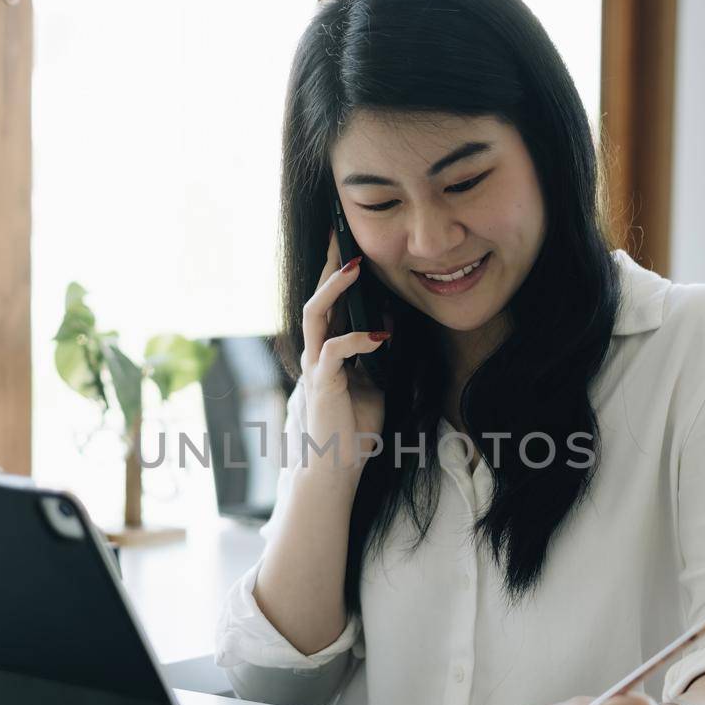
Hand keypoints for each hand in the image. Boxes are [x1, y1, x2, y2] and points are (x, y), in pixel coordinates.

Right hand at [297, 230, 388, 476]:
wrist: (334, 469)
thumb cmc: (352, 430)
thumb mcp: (375, 383)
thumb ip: (377, 353)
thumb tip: (389, 322)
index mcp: (327, 352)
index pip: (331, 304)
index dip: (339, 274)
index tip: (351, 245)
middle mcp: (315, 353)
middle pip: (317, 298)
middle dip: (329, 266)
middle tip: (341, 235)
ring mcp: (315, 367)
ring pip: (314, 315)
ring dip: (334, 290)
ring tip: (353, 268)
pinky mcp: (322, 384)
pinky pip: (335, 351)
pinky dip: (358, 338)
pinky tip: (380, 334)